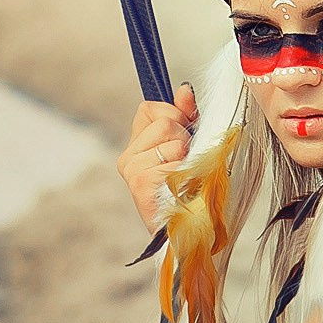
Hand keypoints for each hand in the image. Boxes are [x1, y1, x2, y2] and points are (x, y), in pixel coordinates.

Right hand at [117, 87, 195, 230]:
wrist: (193, 233)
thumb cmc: (194, 191)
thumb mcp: (192, 146)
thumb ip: (186, 116)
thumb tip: (184, 90)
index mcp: (136, 147)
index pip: (148, 108)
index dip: (174, 114)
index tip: (186, 133)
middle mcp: (128, 158)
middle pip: (164, 121)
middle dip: (185, 136)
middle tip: (188, 162)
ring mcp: (132, 170)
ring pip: (171, 136)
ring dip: (188, 155)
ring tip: (187, 177)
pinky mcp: (141, 183)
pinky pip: (174, 157)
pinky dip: (187, 170)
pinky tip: (183, 188)